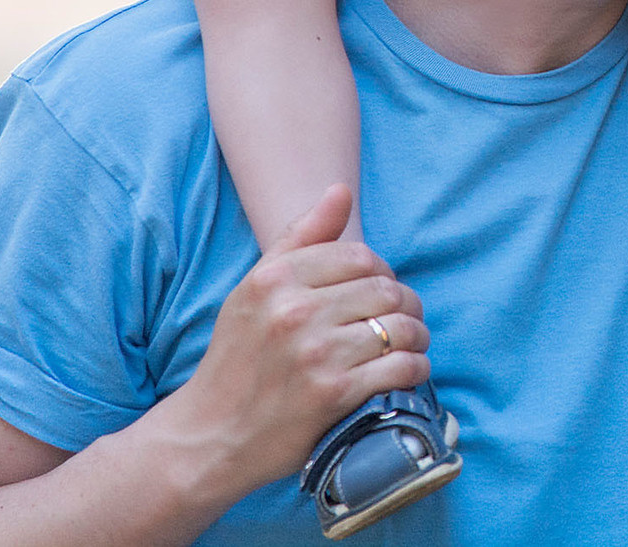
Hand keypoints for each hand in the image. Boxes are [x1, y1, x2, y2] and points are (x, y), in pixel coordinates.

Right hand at [159, 186, 430, 494]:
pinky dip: (415, 368)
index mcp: (275, 279)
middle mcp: (294, 311)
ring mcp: (315, 354)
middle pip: (386, 289)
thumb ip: (299, 237)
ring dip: (417, 336)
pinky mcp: (334, 394)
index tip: (380, 291)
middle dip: (406, 304)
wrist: (210, 436)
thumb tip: (341, 191)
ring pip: (400, 327)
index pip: (360, 255)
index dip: (381, 272)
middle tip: (404, 320)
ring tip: (411, 344)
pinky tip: (408, 371)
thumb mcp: (253, 290)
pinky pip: (400, 368)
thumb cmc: (237, 359)